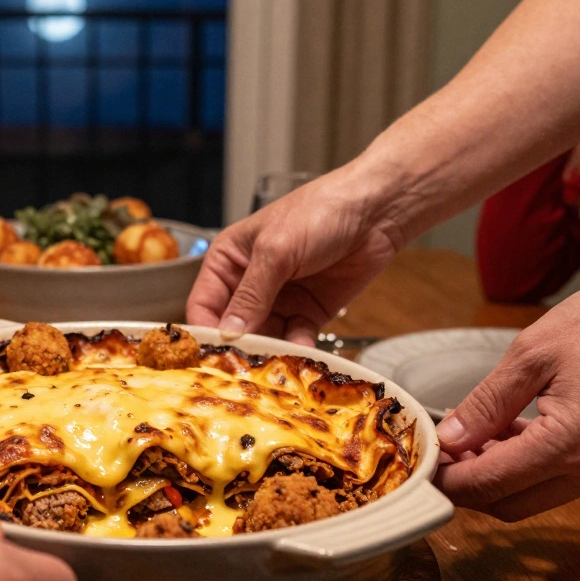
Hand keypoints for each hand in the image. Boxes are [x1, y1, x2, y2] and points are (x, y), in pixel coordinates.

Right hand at [185, 167, 406, 344]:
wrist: (376, 211)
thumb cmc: (319, 212)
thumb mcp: (276, 251)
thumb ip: (250, 295)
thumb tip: (227, 333)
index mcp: (229, 260)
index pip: (203, 304)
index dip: (206, 330)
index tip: (213, 356)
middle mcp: (249, 282)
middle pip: (232, 327)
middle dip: (239, 348)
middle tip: (246, 370)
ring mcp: (279, 299)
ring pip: (263, 337)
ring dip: (269, 353)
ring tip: (275, 366)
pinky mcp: (308, 313)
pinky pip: (294, 339)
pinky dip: (296, 349)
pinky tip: (301, 354)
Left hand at [435, 243, 579, 519]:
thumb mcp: (532, 353)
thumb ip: (486, 403)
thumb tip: (451, 437)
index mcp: (572, 444)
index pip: (489, 484)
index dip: (446, 479)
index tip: (419, 464)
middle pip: (508, 505)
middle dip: (466, 487)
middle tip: (436, 455)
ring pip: (532, 498)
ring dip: (494, 478)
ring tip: (467, 438)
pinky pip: (557, 482)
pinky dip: (524, 468)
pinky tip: (503, 434)